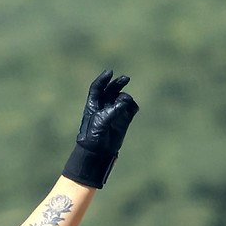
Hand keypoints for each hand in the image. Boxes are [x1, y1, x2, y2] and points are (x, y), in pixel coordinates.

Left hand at [63, 68, 138, 188]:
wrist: (99, 153)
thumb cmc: (94, 136)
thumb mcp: (101, 121)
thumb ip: (113, 109)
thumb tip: (126, 101)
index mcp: (93, 104)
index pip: (98, 88)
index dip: (103, 79)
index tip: (110, 72)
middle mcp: (104, 106)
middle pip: (111, 90)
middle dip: (118, 83)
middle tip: (126, 78)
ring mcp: (115, 112)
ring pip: (122, 98)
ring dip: (125, 98)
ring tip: (125, 104)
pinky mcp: (124, 119)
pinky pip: (131, 108)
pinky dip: (132, 106)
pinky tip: (132, 108)